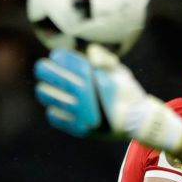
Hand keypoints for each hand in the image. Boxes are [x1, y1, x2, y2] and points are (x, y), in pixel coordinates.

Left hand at [34, 44, 181, 152]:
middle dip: (46, 70)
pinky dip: (53, 109)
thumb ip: (104, 58)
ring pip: (51, 97)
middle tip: (42, 67)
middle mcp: (90, 97)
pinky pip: (55, 117)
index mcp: (100, 80)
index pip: (73, 64)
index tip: (56, 56)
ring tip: (44, 86)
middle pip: (57, 79)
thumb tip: (89, 52)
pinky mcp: (79, 129)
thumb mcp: (121, 72)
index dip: (62, 58)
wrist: (140, 123)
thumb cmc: (128, 94)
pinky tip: (56, 106)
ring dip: (45, 89)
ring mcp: (83, 114)